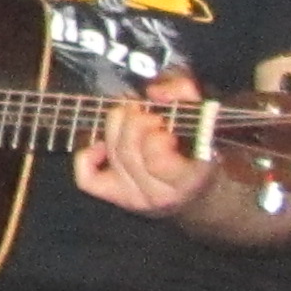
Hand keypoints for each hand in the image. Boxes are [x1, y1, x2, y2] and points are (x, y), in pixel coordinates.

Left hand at [75, 68, 216, 215]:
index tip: (163, 122)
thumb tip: (156, 92)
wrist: (197, 186)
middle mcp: (161, 194)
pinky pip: (87, 177)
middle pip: (129, 152)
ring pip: (113, 156)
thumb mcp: (202, 113)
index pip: (158, 162)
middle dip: (134, 122)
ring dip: (116, 127)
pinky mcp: (115, 195)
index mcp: (190, 179)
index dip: (155, 137)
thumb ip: (185, 92)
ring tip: (131, 116)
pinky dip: (88, 156)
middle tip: (145, 112)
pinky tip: (101, 144)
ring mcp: (136, 197)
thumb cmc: (200, 145)